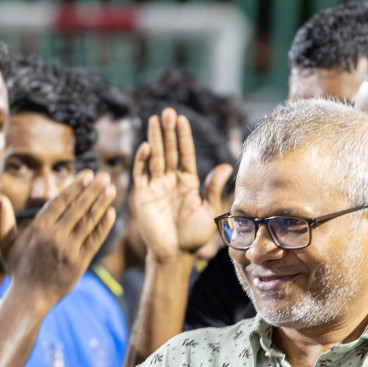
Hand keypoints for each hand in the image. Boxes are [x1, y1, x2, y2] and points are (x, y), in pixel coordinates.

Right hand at [1, 170, 117, 303]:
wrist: (29, 298)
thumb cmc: (18, 270)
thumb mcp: (5, 244)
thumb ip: (3, 220)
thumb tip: (0, 198)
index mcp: (38, 229)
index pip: (60, 202)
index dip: (75, 187)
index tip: (87, 174)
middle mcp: (54, 237)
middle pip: (77, 209)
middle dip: (92, 191)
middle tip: (104, 176)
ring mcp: (68, 250)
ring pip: (88, 222)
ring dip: (101, 204)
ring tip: (111, 189)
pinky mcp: (80, 263)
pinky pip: (94, 241)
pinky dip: (103, 227)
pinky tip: (111, 213)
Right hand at [131, 109, 232, 262]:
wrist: (175, 254)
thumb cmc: (194, 236)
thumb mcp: (209, 211)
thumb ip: (214, 189)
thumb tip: (225, 166)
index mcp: (188, 181)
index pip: (185, 154)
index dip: (183, 137)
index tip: (181, 119)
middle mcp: (171, 180)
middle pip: (169, 150)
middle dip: (167, 131)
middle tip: (167, 112)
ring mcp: (156, 186)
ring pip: (155, 158)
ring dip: (154, 139)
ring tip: (154, 120)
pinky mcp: (143, 196)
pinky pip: (141, 175)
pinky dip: (142, 161)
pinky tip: (145, 147)